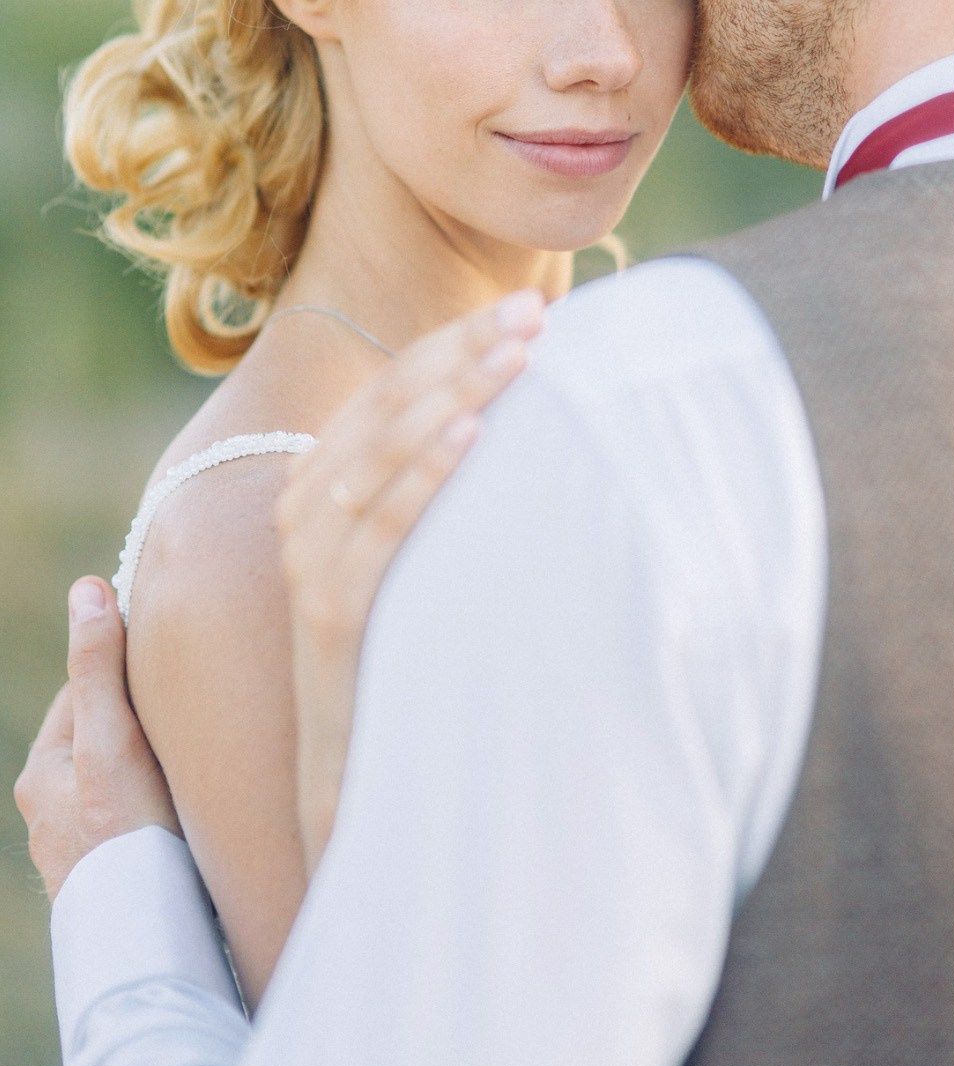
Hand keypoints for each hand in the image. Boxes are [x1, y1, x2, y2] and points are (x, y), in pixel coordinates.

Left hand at [14, 577, 181, 902]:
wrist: (144, 939)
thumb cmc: (127, 833)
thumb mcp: (112, 737)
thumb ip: (99, 666)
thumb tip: (86, 589)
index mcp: (42, 773)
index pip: (85, 695)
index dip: (127, 673)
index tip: (169, 663)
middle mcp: (51, 813)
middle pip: (101, 740)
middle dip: (140, 724)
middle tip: (190, 714)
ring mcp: (80, 850)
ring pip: (118, 784)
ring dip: (150, 771)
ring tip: (194, 765)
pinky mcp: (112, 877)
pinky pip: (134, 824)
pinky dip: (157, 812)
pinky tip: (187, 818)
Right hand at [276, 288, 545, 870]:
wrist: (358, 760)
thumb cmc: (408, 636)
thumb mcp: (424, 545)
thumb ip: (444, 476)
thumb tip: (525, 404)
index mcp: (326, 473)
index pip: (396, 383)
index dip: (460, 340)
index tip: (530, 305)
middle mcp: (307, 503)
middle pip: (392, 403)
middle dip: (466, 351)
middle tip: (534, 314)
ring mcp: (309, 555)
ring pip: (384, 451)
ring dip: (454, 396)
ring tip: (515, 357)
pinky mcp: (326, 608)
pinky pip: (379, 528)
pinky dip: (424, 475)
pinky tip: (470, 435)